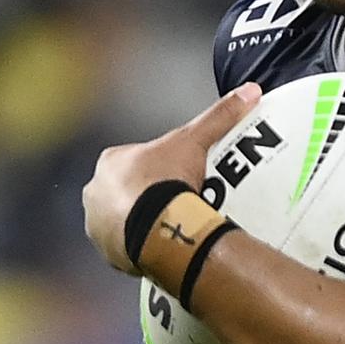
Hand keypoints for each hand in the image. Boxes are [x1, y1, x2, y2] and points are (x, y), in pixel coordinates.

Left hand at [82, 82, 261, 272]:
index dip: (158, 165)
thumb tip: (248, 91)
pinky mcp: (108, 252)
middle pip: (126, 190)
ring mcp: (98, 225)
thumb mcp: (195, 140)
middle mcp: (95, 193)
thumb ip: (219, 115)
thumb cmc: (165, 181)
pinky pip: (126, 246)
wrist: (157, 229)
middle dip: (147, 193)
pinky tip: (165, 241)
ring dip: (142, 220)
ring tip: (173, 222)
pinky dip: (142, 244)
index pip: (134, 159)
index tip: (178, 172)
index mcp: (110, 162)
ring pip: (123, 219)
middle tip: (177, 198)